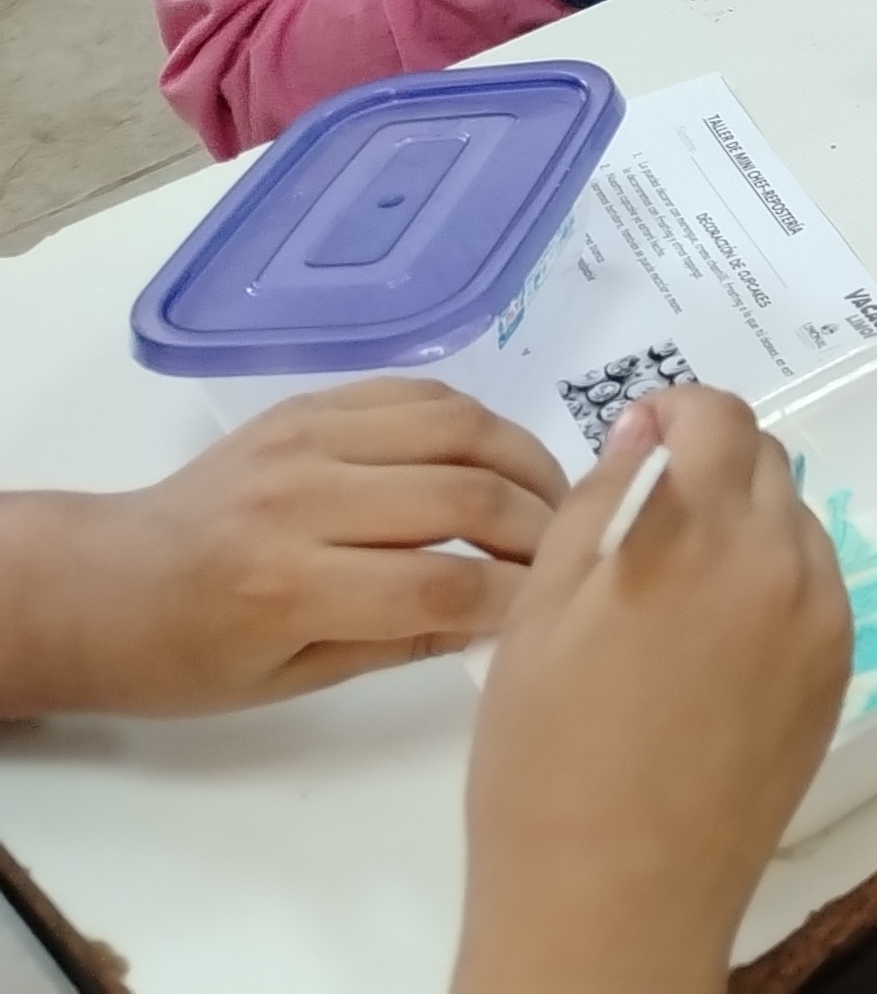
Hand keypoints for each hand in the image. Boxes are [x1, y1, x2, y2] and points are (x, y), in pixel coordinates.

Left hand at [0, 380, 564, 718]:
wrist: (102, 584)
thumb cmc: (186, 656)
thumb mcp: (288, 680)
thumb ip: (401, 640)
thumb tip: (504, 619)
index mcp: (284, 585)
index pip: (438, 581)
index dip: (514, 596)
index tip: (555, 608)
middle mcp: (298, 499)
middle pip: (461, 494)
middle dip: (538, 525)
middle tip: (576, 551)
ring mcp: (305, 437)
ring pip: (456, 426)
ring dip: (523, 460)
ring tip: (552, 498)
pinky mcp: (309, 404)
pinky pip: (420, 394)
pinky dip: (475, 422)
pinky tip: (495, 458)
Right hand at [450, 388, 847, 993]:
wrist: (616, 898)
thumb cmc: (545, 764)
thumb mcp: (537, 617)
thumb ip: (595, 502)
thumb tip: (642, 431)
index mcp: (693, 535)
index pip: (718, 416)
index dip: (676, 412)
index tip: (639, 440)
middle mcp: (776, 560)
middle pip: (764, 461)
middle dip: (709, 464)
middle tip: (645, 520)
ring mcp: (820, 617)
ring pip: (794, 522)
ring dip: (744, 524)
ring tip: (673, 592)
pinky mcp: (839, 668)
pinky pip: (815, 585)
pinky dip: (772, 581)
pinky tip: (712, 641)